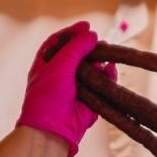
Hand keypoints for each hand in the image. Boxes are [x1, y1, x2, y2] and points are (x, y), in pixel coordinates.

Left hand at [16, 23, 108, 156]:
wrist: (52, 130)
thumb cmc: (48, 96)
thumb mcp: (60, 65)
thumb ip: (76, 47)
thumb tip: (92, 35)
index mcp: (46, 63)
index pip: (59, 42)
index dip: (72, 33)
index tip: (86, 26)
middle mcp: (60, 74)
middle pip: (78, 54)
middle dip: (90, 47)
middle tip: (100, 42)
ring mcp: (75, 87)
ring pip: (92, 68)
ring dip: (100, 61)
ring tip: (107, 55)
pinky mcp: (89, 100)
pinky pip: (101, 85)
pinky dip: (107, 77)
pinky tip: (111, 70)